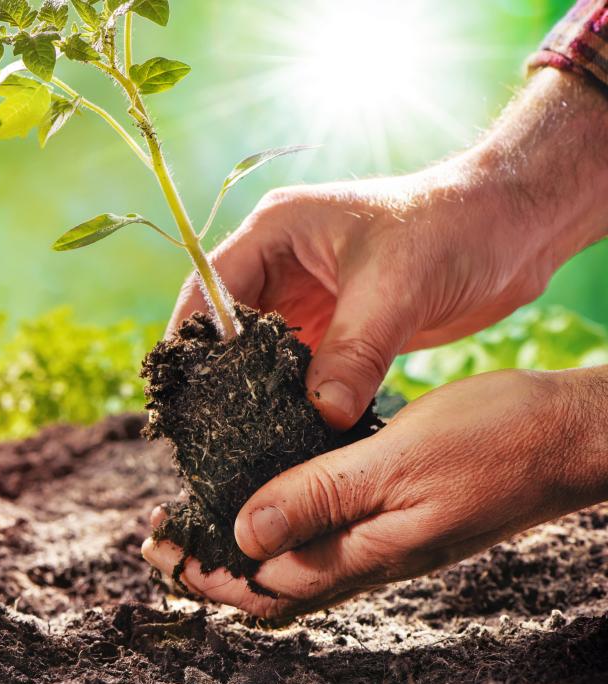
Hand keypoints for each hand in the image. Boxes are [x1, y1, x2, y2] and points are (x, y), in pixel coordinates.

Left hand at [142, 368, 607, 621]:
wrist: (570, 436)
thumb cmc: (495, 441)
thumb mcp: (396, 461)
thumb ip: (320, 497)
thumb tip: (244, 536)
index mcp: (363, 554)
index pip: (262, 586)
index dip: (203, 571)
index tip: (156, 546)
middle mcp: (368, 558)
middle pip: (269, 582)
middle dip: (209, 564)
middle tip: (158, 538)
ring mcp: (383, 540)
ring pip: (294, 559)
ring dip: (239, 544)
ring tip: (195, 517)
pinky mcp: (396, 514)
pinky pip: (324, 531)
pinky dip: (281, 519)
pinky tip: (266, 490)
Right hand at [171, 69, 607, 430]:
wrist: (516, 229)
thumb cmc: (453, 229)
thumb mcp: (396, 289)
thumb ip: (354, 352)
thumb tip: (320, 415)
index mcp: (276, 231)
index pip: (210, 286)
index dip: (192, 338)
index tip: (184, 392)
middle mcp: (281, 264)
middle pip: (226, 327)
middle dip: (217, 375)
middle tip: (206, 428)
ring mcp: (308, 298)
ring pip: (260, 354)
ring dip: (254, 391)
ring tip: (241, 439)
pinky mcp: (336, 329)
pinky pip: (299, 370)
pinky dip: (293, 399)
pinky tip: (288, 433)